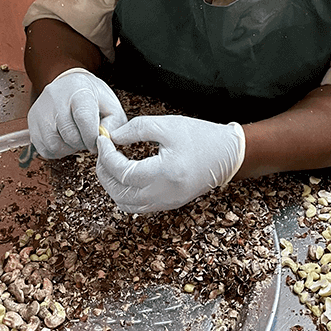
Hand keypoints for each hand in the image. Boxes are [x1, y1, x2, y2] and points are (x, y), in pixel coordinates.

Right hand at [27, 68, 127, 158]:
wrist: (68, 83)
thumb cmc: (91, 95)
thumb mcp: (110, 103)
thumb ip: (115, 122)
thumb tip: (107, 138)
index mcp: (78, 90)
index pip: (83, 117)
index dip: (92, 136)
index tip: (97, 142)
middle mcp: (55, 98)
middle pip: (69, 134)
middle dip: (82, 143)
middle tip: (87, 139)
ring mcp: (41, 110)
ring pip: (54, 144)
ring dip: (68, 149)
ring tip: (75, 139)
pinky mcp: (32, 121)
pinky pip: (43, 148)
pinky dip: (56, 151)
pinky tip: (64, 140)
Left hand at [95, 114, 245, 213]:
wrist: (228, 155)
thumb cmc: (200, 136)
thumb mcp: (167, 124)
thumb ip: (136, 129)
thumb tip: (112, 137)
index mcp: (164, 173)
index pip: (122, 171)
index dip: (106, 155)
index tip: (103, 139)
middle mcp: (164, 194)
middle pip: (119, 192)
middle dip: (104, 171)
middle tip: (102, 151)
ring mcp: (166, 203)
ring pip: (125, 203)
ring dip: (112, 185)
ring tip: (109, 162)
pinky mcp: (168, 204)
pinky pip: (137, 206)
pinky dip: (124, 192)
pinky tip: (124, 173)